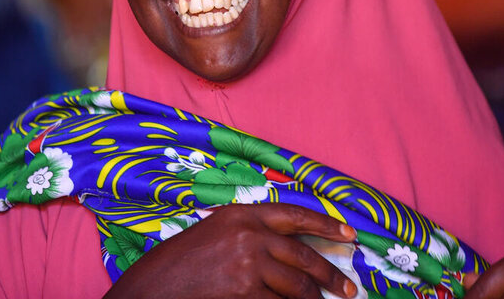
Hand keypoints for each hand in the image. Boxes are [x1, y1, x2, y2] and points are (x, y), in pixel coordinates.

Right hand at [102, 203, 359, 298]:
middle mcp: (249, 234)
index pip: (295, 214)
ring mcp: (248, 264)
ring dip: (313, 298)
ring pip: (297, 284)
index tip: (350, 235)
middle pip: (303, 254)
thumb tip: (289, 248)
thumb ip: (249, 233)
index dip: (327, 225)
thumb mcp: (215, 232)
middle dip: (330, 273)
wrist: (152, 289)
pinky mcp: (245, 292)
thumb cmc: (180, 263)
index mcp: (241, 213)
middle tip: (348, 287)